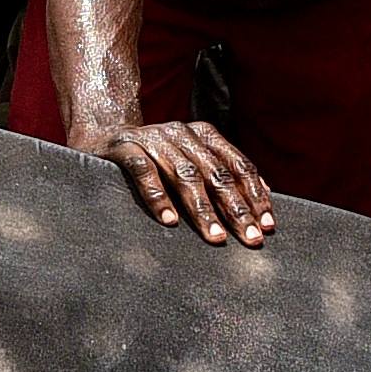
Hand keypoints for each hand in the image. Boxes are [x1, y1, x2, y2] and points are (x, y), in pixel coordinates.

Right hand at [96, 117, 279, 247]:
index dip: (255, 195)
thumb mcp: (192, 158)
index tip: (267, 225)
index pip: (238, 166)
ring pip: (185, 175)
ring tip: (215, 237)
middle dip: (236, 209)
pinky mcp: (125, 147)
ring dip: (202, 209)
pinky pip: (143, 172)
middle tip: (250, 238)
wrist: (103, 133)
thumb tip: (266, 196)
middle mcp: (182, 133)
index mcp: (204, 134)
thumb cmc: (156, 156)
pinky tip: (169, 220)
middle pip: (216, 174)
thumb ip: (223, 172)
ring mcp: (153, 139)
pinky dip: (157, 196)